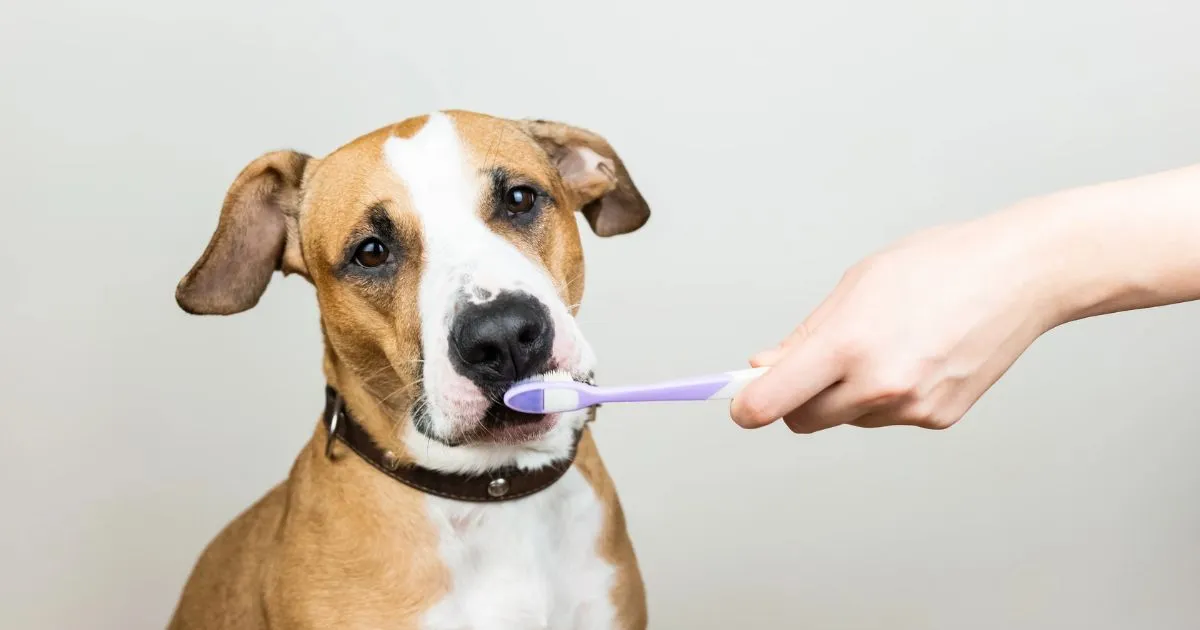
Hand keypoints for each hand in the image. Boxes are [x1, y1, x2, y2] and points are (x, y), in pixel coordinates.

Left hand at [730, 210, 1061, 433]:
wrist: (1019, 275)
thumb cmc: (937, 266)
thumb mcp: (857, 285)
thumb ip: (806, 336)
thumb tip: (763, 368)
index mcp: (849, 344)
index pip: (773, 400)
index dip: (747, 407)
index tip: (739, 405)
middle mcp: (879, 384)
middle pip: (803, 420)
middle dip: (794, 400)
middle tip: (809, 367)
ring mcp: (911, 407)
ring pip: (847, 418)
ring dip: (846, 395)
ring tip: (886, 344)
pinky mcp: (938, 419)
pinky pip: (887, 417)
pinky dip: (886, 396)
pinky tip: (916, 356)